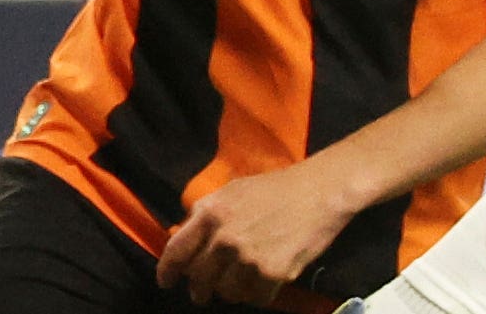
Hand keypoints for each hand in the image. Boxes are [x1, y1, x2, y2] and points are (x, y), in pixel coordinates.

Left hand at [155, 158, 363, 304]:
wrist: (319, 191)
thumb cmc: (275, 188)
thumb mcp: (232, 190)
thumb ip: (205, 214)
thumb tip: (182, 237)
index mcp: (211, 212)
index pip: (177, 251)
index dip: (167, 272)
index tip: (167, 282)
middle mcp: (225, 237)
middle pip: (199, 279)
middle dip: (200, 289)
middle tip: (205, 292)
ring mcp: (248, 258)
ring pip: (227, 293)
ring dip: (232, 290)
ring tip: (243, 278)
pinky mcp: (272, 273)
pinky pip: (255, 297)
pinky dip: (258, 292)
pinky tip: (266, 277)